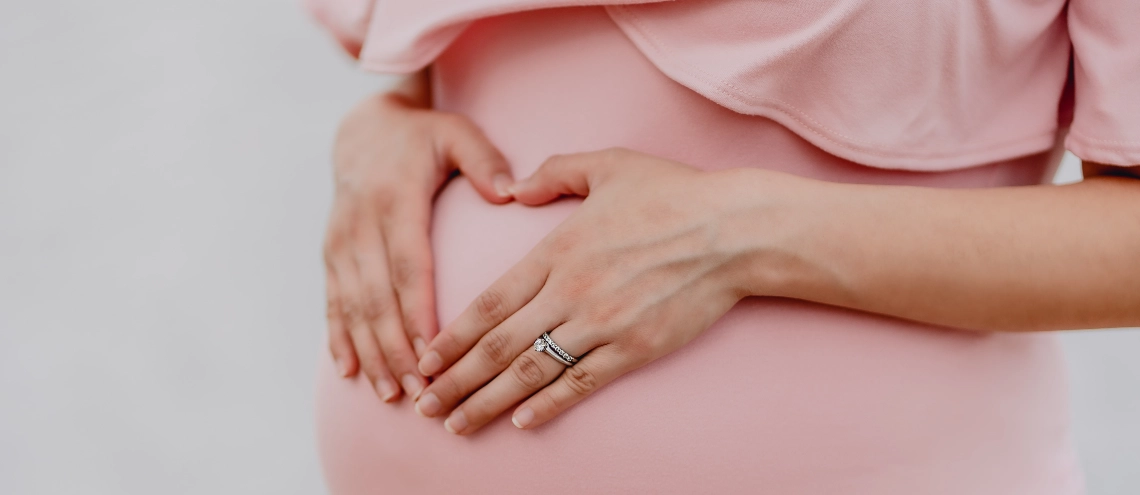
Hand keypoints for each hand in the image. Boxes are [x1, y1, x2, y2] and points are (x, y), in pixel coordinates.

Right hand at [324, 92, 513, 400]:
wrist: (363, 129)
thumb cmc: (423, 136)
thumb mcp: (456, 134)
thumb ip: (484, 161)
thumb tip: (511, 192)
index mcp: (395, 201)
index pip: (408, 266)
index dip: (417, 311)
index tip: (433, 351)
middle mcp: (361, 226)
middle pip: (377, 298)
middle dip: (396, 349)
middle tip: (420, 390)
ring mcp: (341, 243)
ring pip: (352, 307)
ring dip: (370, 353)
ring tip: (392, 393)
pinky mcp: (331, 255)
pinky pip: (332, 302)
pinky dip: (339, 339)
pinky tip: (349, 372)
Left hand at [412, 148, 762, 432]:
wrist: (734, 231)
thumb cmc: (673, 194)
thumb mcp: (609, 165)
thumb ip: (554, 173)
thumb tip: (515, 187)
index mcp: (556, 251)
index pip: (489, 303)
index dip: (452, 337)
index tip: (425, 359)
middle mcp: (570, 292)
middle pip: (498, 346)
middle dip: (455, 380)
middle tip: (424, 406)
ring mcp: (602, 325)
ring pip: (531, 372)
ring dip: (488, 402)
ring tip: (457, 424)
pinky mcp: (634, 349)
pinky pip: (582, 383)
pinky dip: (549, 405)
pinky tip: (522, 422)